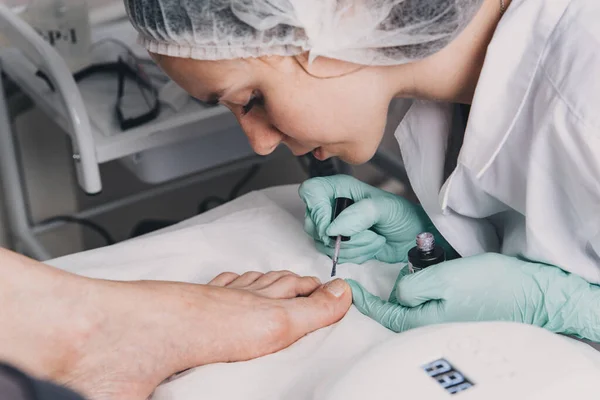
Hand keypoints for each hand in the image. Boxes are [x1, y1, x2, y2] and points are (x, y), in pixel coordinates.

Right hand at [299, 175, 448, 263]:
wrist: (413, 237)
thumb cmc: (402, 215)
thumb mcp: (384, 208)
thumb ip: (359, 214)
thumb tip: (334, 228)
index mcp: (340, 188)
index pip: (310, 192)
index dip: (316, 211)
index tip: (331, 226)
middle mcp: (334, 205)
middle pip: (312, 222)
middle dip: (340, 236)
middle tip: (364, 232)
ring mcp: (336, 226)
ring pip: (323, 243)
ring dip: (352, 247)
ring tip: (373, 238)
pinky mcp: (341, 244)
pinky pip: (334, 255)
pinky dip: (355, 255)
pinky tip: (370, 246)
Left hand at [347, 253, 599, 341]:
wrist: (532, 291)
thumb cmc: (491, 284)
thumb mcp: (442, 278)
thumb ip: (412, 286)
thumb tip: (397, 291)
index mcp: (425, 321)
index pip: (385, 312)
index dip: (365, 299)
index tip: (350, 286)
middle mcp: (433, 326)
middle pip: (399, 307)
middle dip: (395, 288)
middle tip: (404, 268)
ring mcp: (446, 320)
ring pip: (416, 302)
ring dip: (413, 284)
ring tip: (426, 269)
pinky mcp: (457, 312)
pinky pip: (432, 300)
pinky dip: (426, 287)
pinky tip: (437, 275)